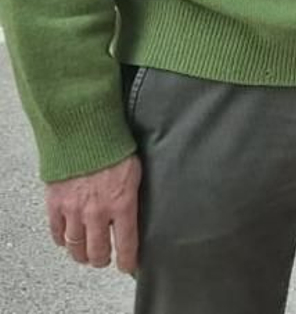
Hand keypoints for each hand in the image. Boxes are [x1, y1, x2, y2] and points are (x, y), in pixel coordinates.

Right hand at [46, 155, 140, 272]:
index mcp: (122, 203)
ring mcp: (73, 210)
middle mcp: (97, 212)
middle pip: (97, 251)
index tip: (128, 265)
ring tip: (86, 254)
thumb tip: (137, 210)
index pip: (126, 243)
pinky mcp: (55, 204)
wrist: (84, 132)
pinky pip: (56, 233)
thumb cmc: (114, 146)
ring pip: (75, 246)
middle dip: (102, 259)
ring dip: (81, 254)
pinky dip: (62, 240)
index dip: (127, 260)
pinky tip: (67, 240)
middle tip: (104, 259)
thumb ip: (133, 196)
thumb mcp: (135, 172)